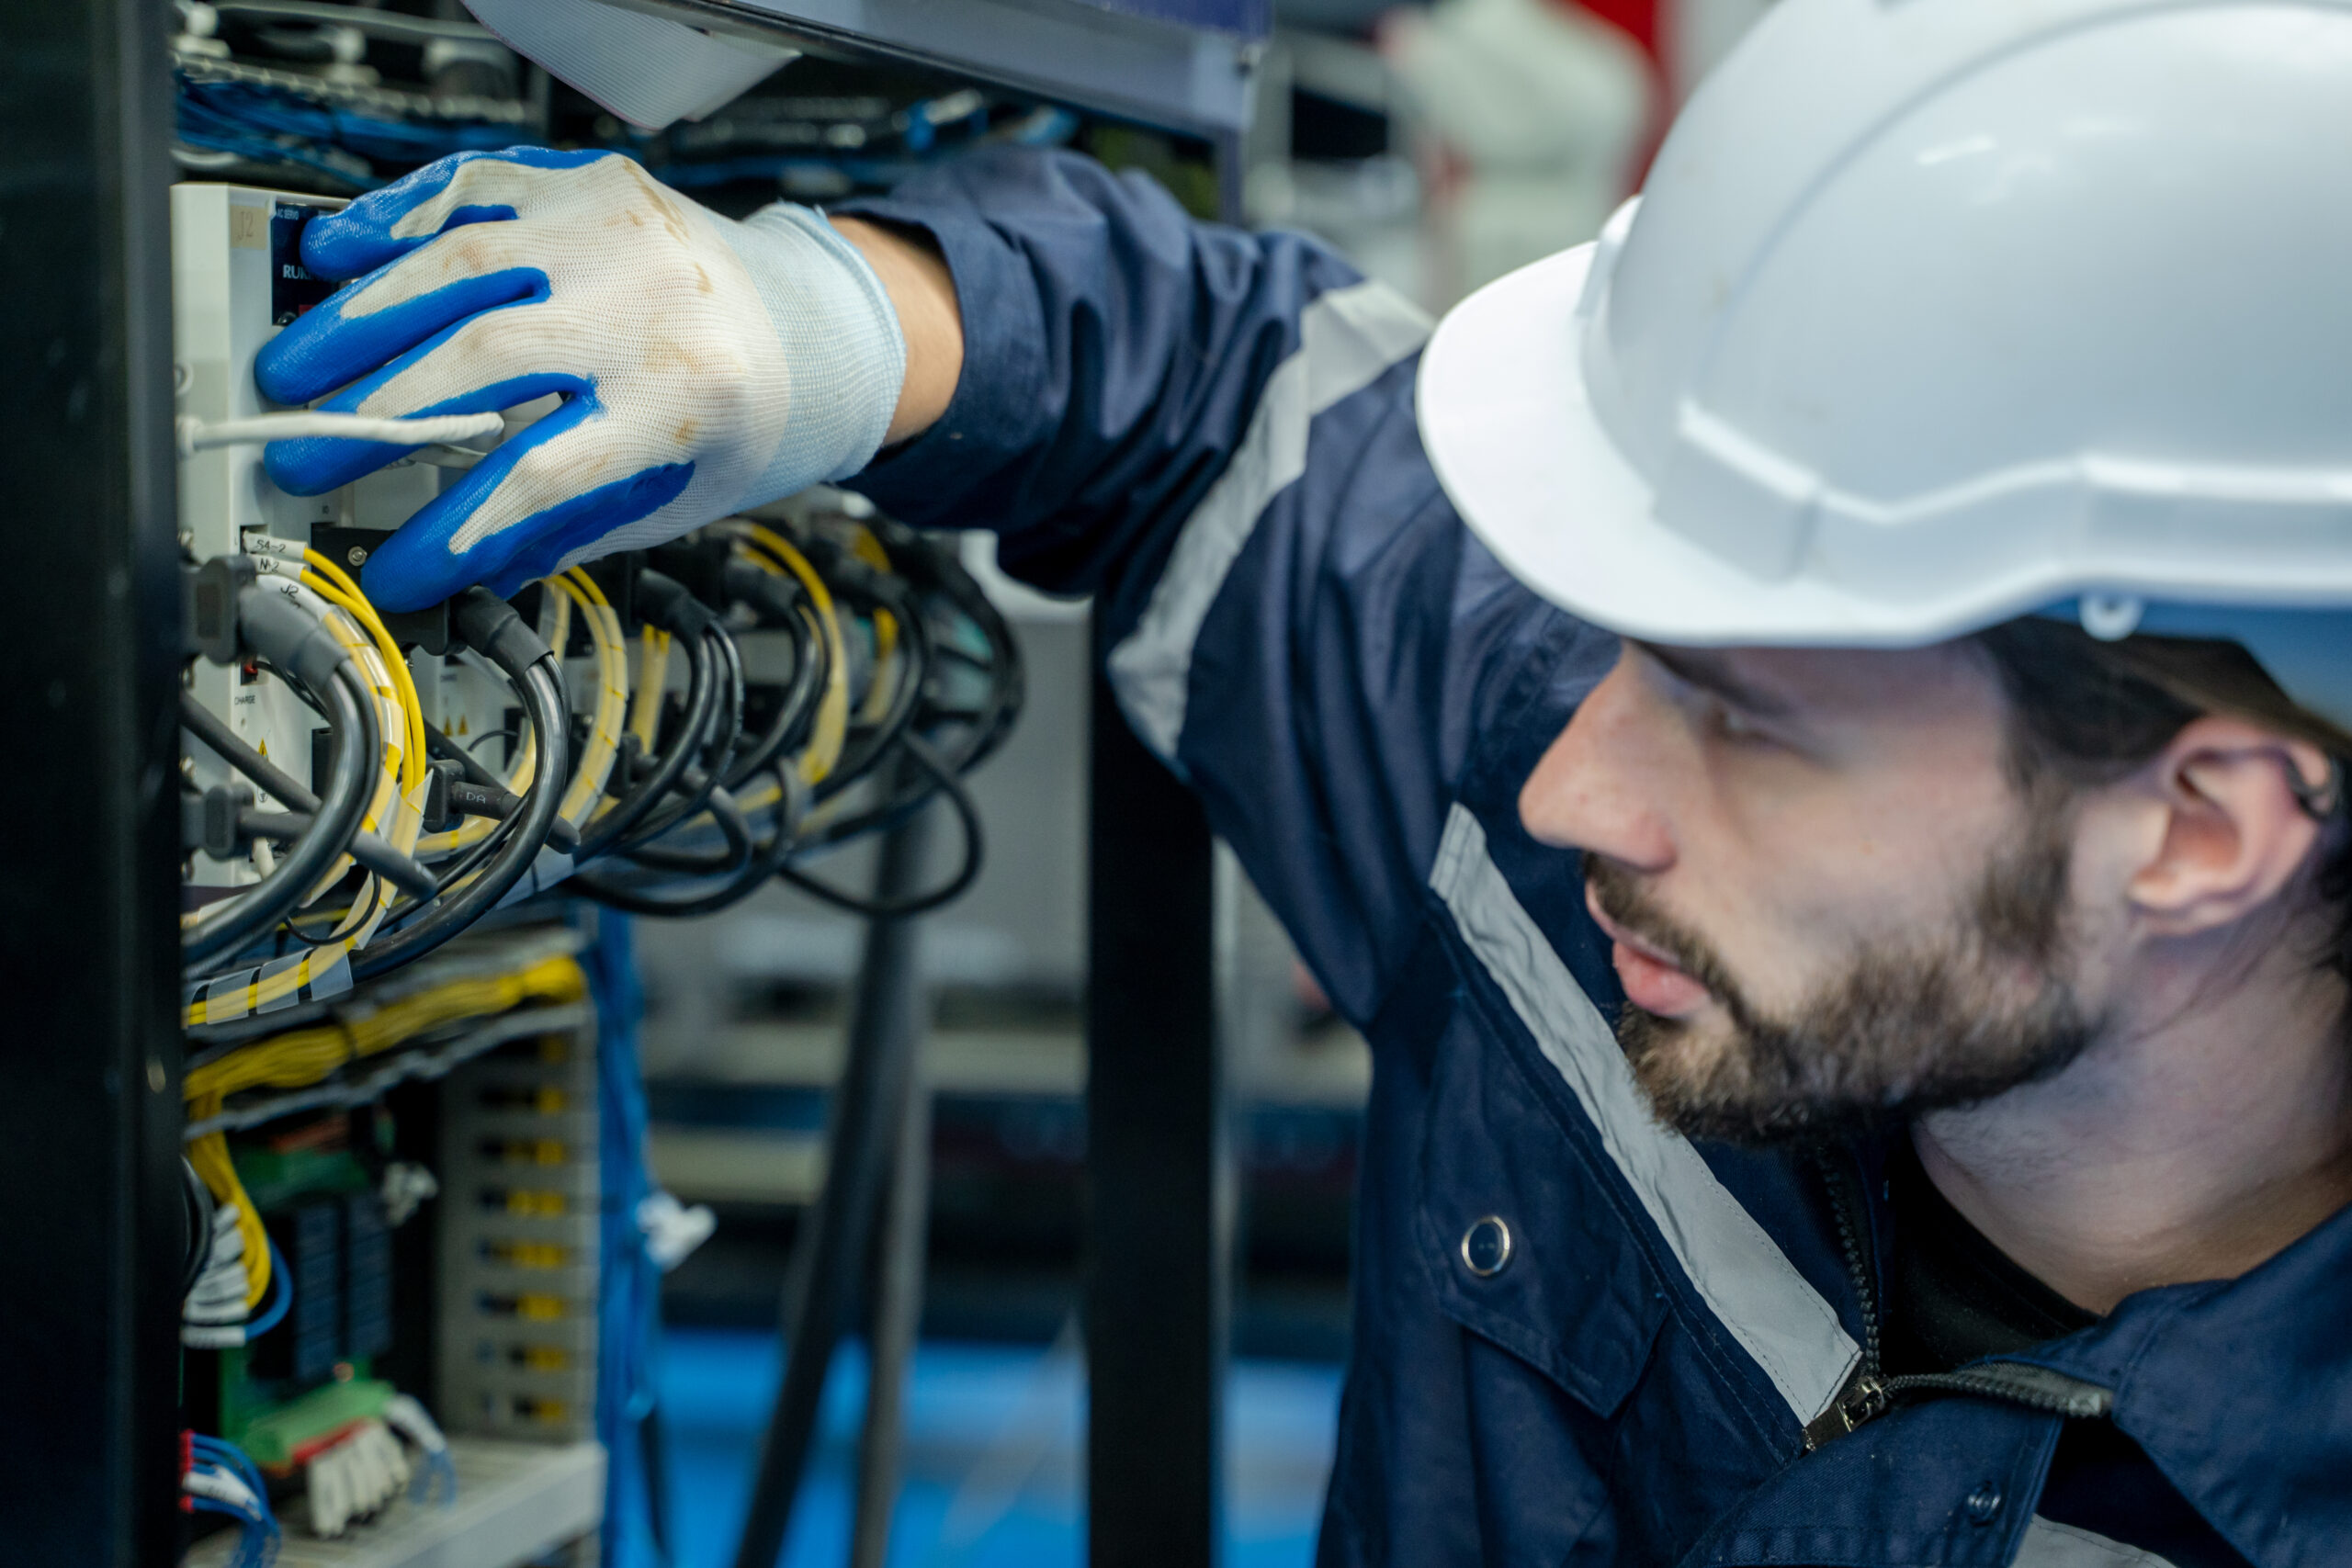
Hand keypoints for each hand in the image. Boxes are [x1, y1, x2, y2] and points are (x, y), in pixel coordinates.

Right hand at [255, 147, 905, 610]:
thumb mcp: (676, 496)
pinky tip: (335, 253)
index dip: (453, 534)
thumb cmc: (736, 415)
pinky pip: (473, 187)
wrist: (809, 322)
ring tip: (292, 365)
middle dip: (373, 416)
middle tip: (304, 456)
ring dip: (358, 317)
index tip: (393, 574)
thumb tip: (463, 569)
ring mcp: (615, 232)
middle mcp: (651, 305)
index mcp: (684, 402)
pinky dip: (396, 218)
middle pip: (482, 360)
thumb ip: (571, 528)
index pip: (542, 477)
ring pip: (459, 263)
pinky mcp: (587, 185)